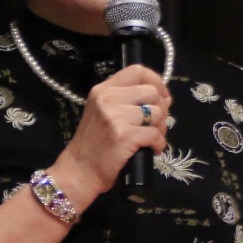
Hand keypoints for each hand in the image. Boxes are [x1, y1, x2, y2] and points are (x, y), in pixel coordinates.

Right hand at [49, 63, 171, 205]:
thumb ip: (127, 101)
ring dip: (161, 129)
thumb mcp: (103, 113)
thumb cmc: (92, 144)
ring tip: (150, 139)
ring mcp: (116, 117)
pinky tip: (151, 150)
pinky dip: (159, 144)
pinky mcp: (125, 136)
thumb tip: (164, 98)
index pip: (137, 71)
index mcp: (103, 90)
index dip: (156, 81)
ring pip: (157, 114)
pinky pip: (156, 135)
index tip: (161, 96)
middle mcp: (108, 99)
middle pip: (152, 93)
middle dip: (161, 110)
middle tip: (155, 125)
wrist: (78, 171)